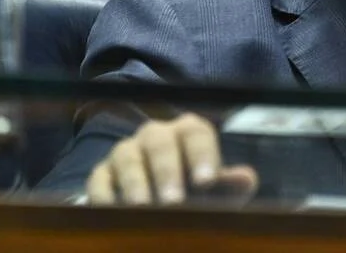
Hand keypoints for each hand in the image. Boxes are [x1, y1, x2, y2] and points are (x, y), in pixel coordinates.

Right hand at [86, 113, 258, 204]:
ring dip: (136, 183)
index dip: (202, 155)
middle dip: (167, 170)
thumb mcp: (215, 192)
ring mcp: (126, 152)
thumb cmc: (194, 192)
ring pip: (127, 156)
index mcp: (188, 133)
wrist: (157, 204)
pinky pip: (99, 179)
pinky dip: (106, 195)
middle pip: (159, 141)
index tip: (206, 182)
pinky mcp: (101, 173)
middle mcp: (155, 135)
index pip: (197, 133)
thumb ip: (229, 186)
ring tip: (143, 208)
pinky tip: (114, 212)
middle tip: (173, 201)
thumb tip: (246, 178)